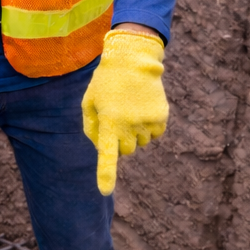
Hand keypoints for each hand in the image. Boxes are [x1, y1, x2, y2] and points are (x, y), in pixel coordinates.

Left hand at [81, 28, 168, 194]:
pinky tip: (143, 108)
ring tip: (130, 108)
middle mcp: (129, 125)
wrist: (133, 57)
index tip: (104, 191)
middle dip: (121, 140)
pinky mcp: (161, 117)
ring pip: (141, 143)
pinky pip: (154, 134)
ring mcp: (147, 122)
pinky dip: (149, 127)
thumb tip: (101, 149)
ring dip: (135, 132)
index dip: (106, 174)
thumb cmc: (106, 81)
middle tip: (118, 118)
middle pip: (126, 151)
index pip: (107, 154)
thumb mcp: (89, 101)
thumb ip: (90, 127)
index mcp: (109, 122)